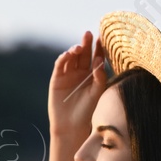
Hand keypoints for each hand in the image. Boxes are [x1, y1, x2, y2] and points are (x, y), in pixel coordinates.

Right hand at [48, 30, 108, 144]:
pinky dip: (63, 58)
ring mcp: (68, 74)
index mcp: (92, 75)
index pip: (96, 57)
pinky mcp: (56, 78)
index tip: (103, 38)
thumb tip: (100, 60)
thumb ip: (100, 77)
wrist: (71, 125)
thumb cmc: (88, 111)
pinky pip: (60, 65)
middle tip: (88, 34)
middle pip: (83, 54)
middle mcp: (80, 72)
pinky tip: (68, 54)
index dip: (99, 48)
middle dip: (86, 44)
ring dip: (74, 50)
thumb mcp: (97, 92)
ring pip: (71, 57)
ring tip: (78, 48)